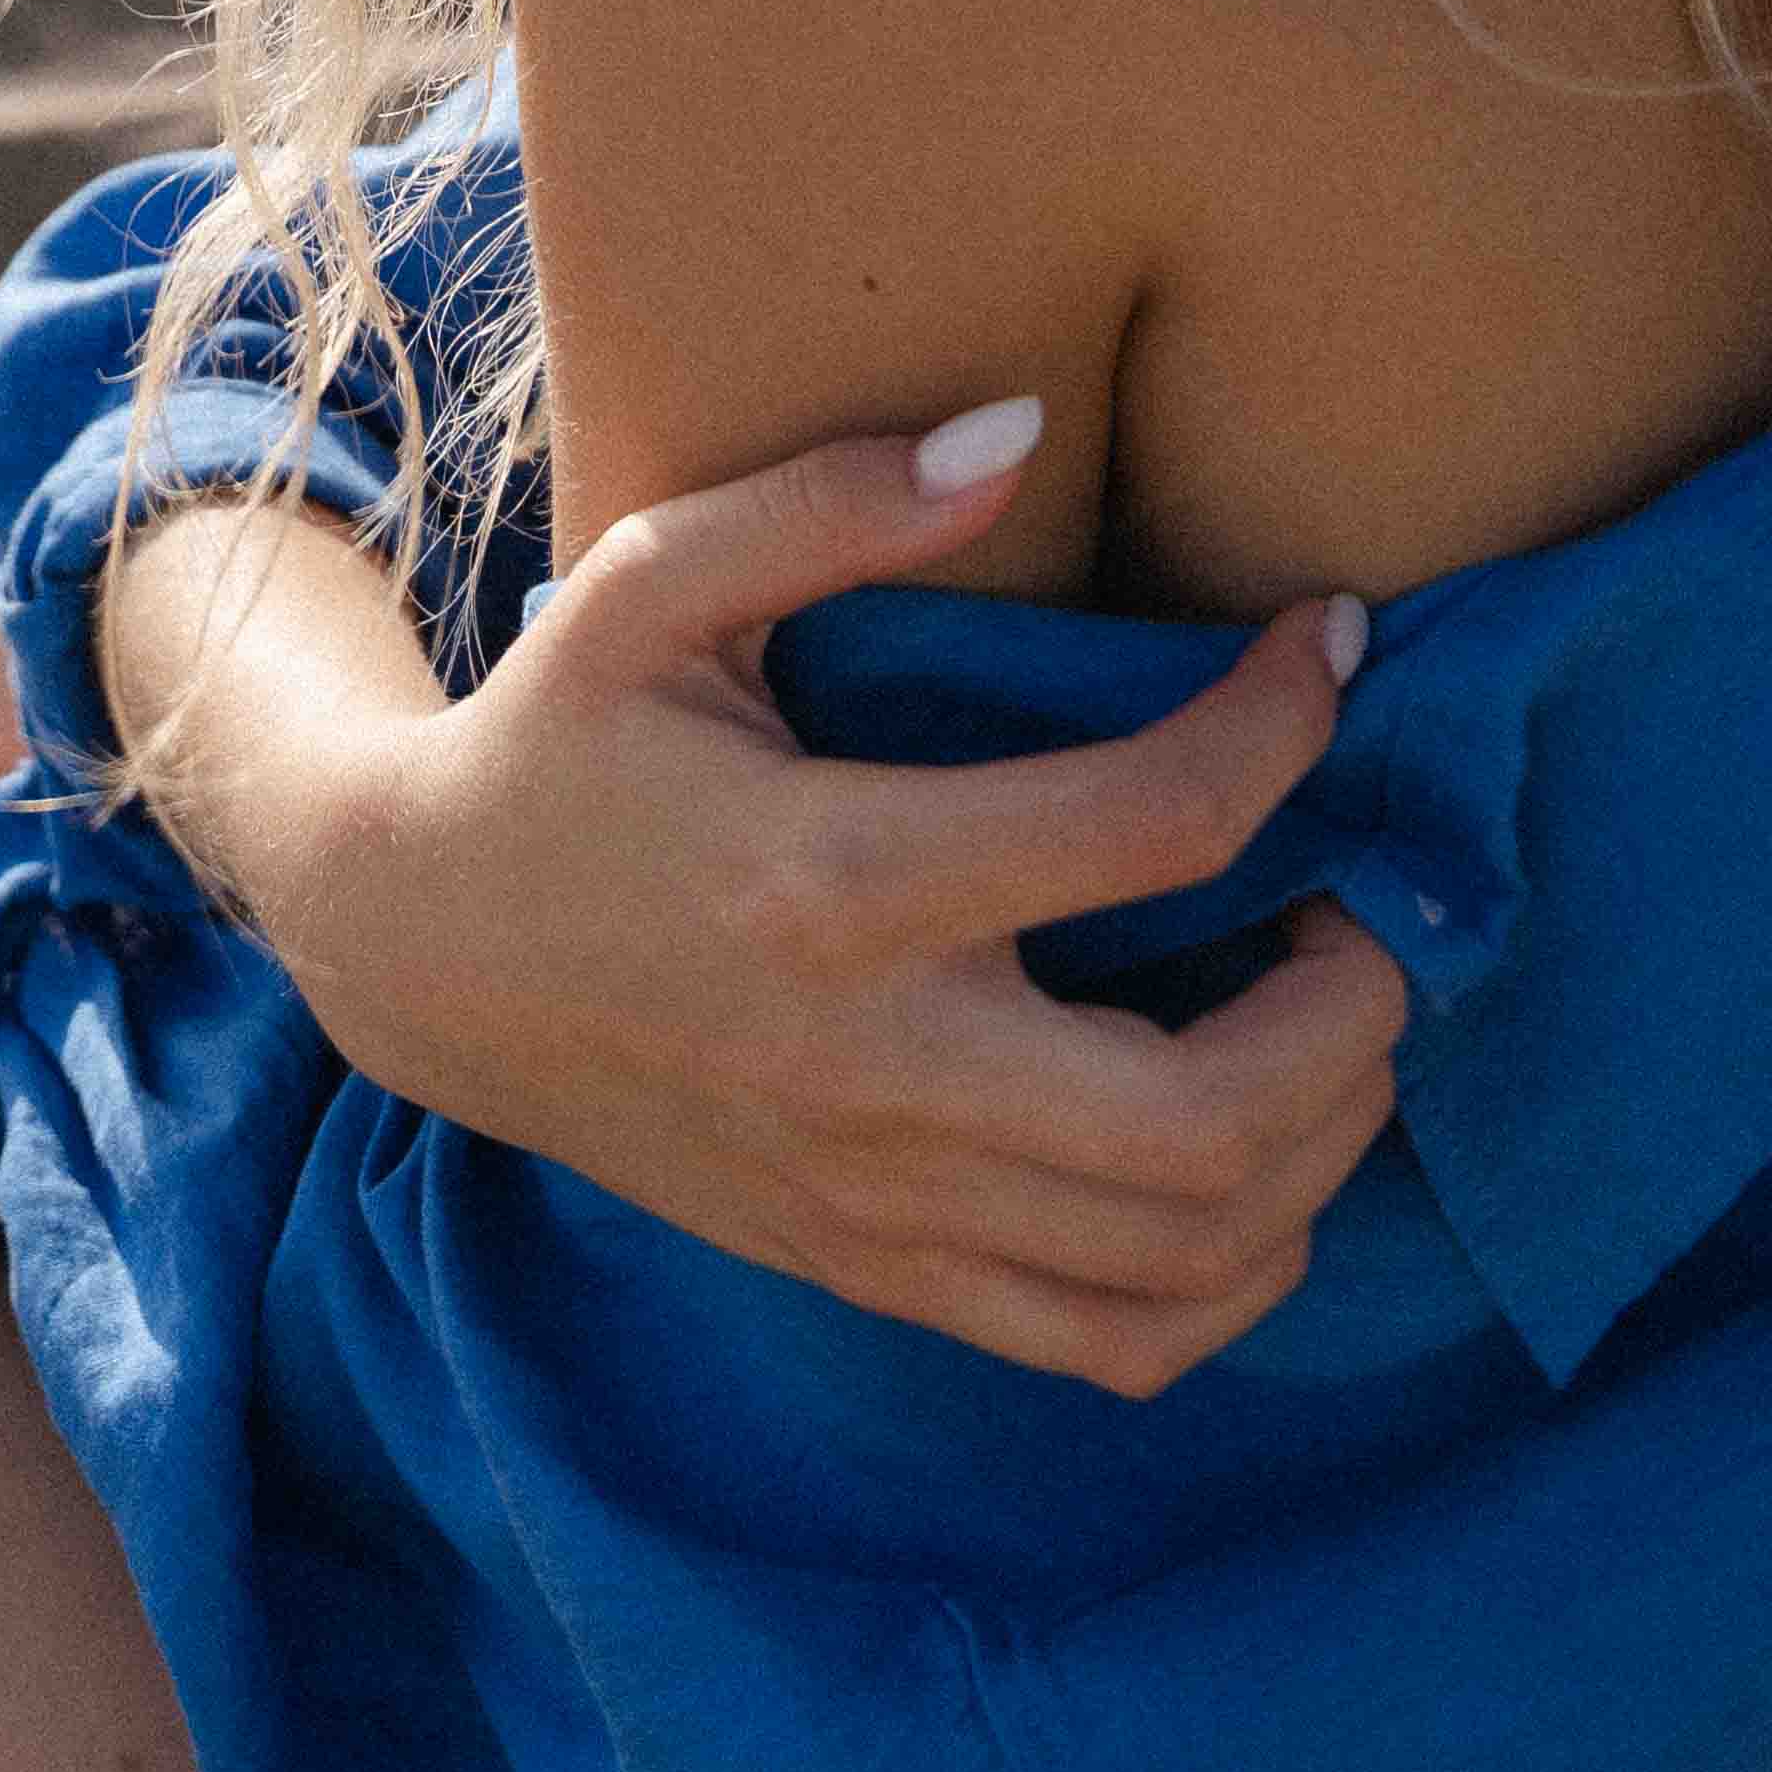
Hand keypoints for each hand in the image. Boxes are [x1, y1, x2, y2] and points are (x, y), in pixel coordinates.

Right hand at [265, 427, 1407, 1399]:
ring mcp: (874, 1194)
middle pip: (1209, 1112)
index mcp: (834, 873)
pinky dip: (1232, 1280)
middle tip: (1356, 906)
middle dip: (1354, 1009)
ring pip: (1186, 1253)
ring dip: (1320, 1145)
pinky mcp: (869, 1267)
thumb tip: (1025, 427)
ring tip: (1323, 1024)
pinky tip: (1250, 1167)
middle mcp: (873, 1064)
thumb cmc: (557, 741)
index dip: (1287, 720)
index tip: (1334, 646)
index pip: (1148, 823)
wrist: (415, 949)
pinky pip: (1110, 1344)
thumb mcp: (652, 581)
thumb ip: (837, 503)